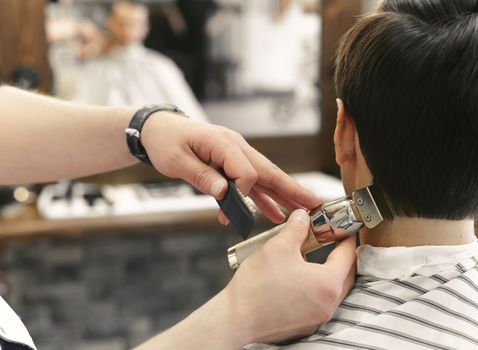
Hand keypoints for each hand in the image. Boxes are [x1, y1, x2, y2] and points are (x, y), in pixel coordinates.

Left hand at [141, 113, 321, 222]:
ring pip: (265, 177)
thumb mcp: (177, 161)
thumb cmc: (166, 142)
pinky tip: (274, 212)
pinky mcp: (232, 163)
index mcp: (223, 143)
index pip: (246, 171)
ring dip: (282, 195)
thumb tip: (225, 193)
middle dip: (291, 189)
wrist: (159, 129)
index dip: (244, 192)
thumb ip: (202, 177)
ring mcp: (236, 155)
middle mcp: (236, 146)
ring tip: (301, 212)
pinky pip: (252, 183)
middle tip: (314, 203)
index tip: (232, 208)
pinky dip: (262, 198)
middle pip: (269, 171)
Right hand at [223, 209, 356, 344]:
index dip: (346, 238)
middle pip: (346, 274)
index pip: (348, 255)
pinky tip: (300, 277)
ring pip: (333, 290)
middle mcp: (329, 304)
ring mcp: (317, 318)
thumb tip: (302, 217)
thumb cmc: (256, 287)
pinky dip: (316, 287)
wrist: (236, 319)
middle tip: (331, 241)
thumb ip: (296, 228)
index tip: (342, 229)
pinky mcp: (305, 325)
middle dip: (342, 256)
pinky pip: (319, 302)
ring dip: (329, 272)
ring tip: (313, 257)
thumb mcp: (279, 246)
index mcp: (328, 284)